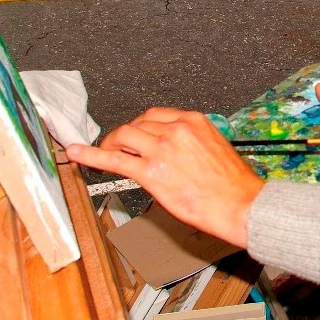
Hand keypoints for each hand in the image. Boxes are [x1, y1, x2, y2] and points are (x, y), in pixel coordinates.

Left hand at [66, 108, 260, 247]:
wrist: (240, 204)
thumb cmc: (234, 184)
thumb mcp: (215, 149)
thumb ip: (191, 144)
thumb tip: (173, 152)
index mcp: (195, 122)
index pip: (156, 115)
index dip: (140, 126)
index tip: (135, 134)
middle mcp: (177, 130)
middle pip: (138, 123)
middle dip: (125, 136)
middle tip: (119, 147)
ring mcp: (162, 149)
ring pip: (124, 136)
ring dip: (111, 144)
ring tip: (104, 154)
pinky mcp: (152, 172)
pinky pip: (115, 160)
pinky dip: (92, 155)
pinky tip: (78, 154)